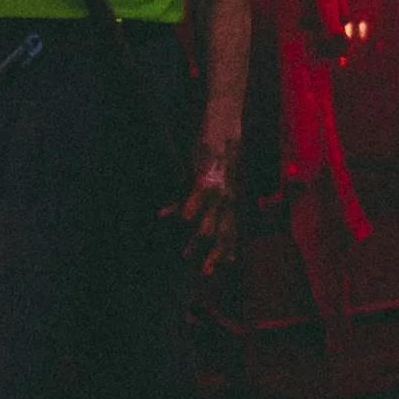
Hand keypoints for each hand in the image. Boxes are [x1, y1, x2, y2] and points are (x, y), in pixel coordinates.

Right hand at [174, 145, 240, 277]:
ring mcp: (218, 191)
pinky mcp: (205, 177)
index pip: (231, 231)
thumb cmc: (213, 154)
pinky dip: (184, 210)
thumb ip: (188, 200)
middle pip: (223, 234)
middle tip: (204, 272)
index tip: (225, 266)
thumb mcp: (204, 180)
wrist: (223, 126)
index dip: (228, 249)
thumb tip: (167, 215)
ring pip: (209, 223)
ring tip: (184, 254)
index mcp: (231, 200)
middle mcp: (228, 199)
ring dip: (195, 241)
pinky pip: (196, 199)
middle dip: (214, 255)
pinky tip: (173, 218)